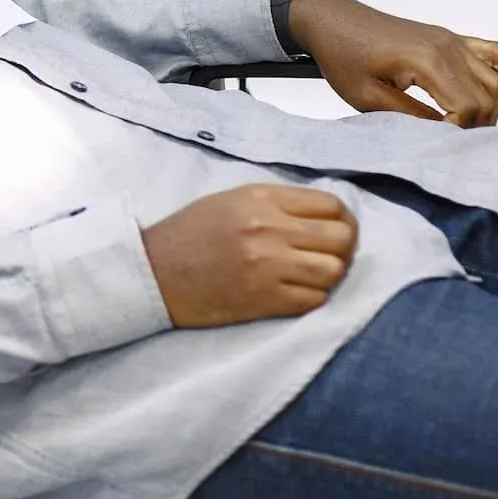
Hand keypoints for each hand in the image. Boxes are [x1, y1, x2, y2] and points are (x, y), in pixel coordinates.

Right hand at [143, 185, 358, 327]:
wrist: (154, 272)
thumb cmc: (190, 234)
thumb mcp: (233, 200)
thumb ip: (277, 203)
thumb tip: (323, 215)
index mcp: (262, 198)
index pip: (331, 205)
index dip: (342, 219)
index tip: (335, 230)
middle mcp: (270, 229)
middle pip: (342, 238)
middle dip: (343, 247)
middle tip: (329, 255)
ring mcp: (268, 265)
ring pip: (334, 270)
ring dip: (329, 274)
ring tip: (313, 275)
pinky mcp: (264, 299)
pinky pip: (315, 300)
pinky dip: (312, 297)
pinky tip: (295, 292)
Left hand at [288, 0, 497, 128]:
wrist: (332, 21)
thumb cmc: (343, 54)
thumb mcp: (368, 98)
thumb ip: (410, 118)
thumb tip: (441, 136)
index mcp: (428, 61)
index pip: (467, 108)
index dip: (458, 133)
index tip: (441, 145)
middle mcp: (448, 48)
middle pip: (487, 96)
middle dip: (477, 125)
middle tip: (455, 143)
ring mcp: (452, 41)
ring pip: (495, 78)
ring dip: (493, 106)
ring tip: (478, 130)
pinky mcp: (450, 39)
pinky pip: (493, 51)